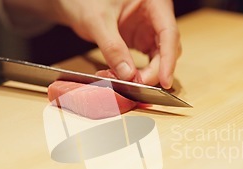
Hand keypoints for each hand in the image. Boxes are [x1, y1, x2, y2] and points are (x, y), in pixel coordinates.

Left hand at [4, 0, 180, 87]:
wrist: (73, 1)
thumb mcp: (98, 21)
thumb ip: (113, 47)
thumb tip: (128, 75)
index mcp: (155, 3)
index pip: (169, 33)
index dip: (168, 59)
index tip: (164, 81)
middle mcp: (156, 16)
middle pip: (167, 48)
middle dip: (155, 70)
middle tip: (137, 85)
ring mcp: (150, 29)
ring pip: (159, 57)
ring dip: (146, 74)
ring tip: (128, 82)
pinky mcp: (141, 40)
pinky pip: (147, 60)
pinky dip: (137, 72)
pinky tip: (124, 77)